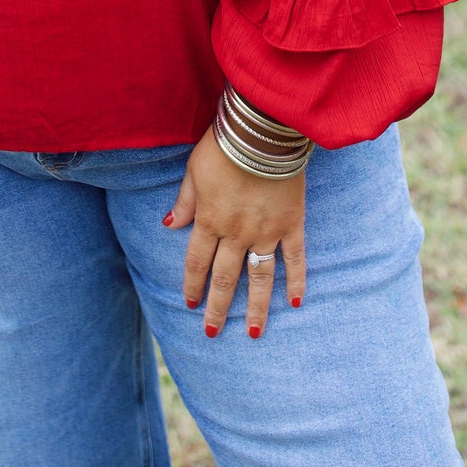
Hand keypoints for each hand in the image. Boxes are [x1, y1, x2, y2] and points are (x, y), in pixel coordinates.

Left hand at [166, 125, 305, 340]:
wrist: (262, 132)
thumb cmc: (223, 146)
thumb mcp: (194, 170)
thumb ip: (185, 201)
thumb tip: (169, 224)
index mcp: (209, 220)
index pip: (197, 262)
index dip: (193, 284)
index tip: (190, 303)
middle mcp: (236, 233)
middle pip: (225, 278)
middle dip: (218, 308)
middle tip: (213, 332)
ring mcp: (266, 232)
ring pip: (260, 278)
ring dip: (257, 308)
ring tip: (254, 333)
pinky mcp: (291, 224)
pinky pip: (295, 258)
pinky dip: (296, 280)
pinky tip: (296, 302)